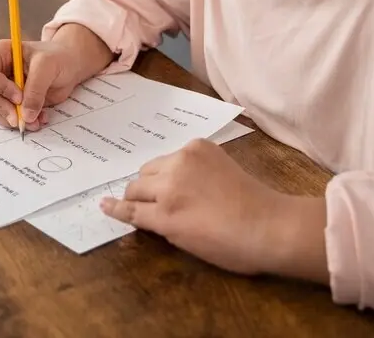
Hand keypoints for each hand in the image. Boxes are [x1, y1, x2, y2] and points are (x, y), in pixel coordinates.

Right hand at [0, 25, 111, 129]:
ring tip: (36, 118)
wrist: (67, 66)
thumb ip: (35, 89)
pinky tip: (37, 119)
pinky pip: (3, 118)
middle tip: (21, 116)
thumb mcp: (47, 66)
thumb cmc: (56, 57)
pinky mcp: (6, 103)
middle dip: (1, 108)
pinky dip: (19, 122)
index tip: (19, 96)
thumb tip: (26, 115)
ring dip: (12, 119)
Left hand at [101, 139, 327, 279]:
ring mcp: (168, 189)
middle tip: (157, 206)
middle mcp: (179, 161)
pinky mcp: (163, 216)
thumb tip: (179, 189)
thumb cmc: (257, 205)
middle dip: (148, 189)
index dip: (162, 179)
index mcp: (197, 148)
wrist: (268, 226)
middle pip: (146, 174)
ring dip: (138, 202)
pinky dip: (116, 210)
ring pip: (136, 191)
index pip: (165, 162)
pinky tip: (105, 207)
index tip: (159, 186)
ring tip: (144, 214)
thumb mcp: (224, 170)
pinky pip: (131, 212)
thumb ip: (200, 172)